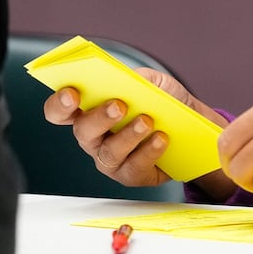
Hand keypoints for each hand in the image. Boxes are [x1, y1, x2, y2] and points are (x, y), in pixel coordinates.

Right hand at [41, 68, 234, 196]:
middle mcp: (94, 138)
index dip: (59, 103)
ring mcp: (110, 160)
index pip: (61, 111)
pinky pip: (134, 168)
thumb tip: (129, 79)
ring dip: (128, 135)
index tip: (71, 93)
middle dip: (99, 117)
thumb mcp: (155, 83)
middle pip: (83, 131)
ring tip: (147, 121)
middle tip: (119, 105)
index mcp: (90, 111)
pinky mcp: (130, 176)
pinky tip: (161, 139)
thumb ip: (140, 78)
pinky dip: (148, 151)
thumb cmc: (164, 103)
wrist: (192, 129)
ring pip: (109, 152)